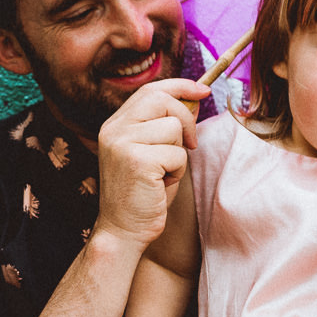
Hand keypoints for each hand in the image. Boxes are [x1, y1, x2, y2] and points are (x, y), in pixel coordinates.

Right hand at [92, 79, 209, 248]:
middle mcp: (114, 130)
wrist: (123, 230)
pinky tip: (162, 184)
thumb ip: (164, 126)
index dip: (180, 86)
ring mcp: (123, 143)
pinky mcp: (137, 160)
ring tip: (164, 173)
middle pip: (162, 100)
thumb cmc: (142, 194)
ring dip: (179, 153)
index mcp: (115, 125)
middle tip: (191, 144)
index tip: (203, 90)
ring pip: (173, 128)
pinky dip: (178, 170)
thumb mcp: (151, 153)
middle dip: (186, 118)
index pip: (150, 90)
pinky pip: (177, 153)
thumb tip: (193, 100)